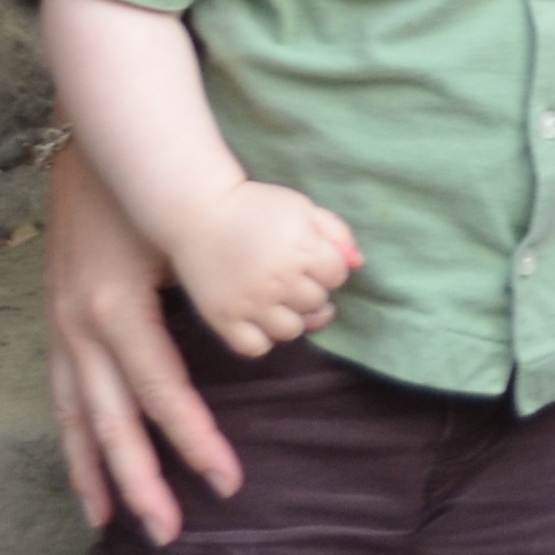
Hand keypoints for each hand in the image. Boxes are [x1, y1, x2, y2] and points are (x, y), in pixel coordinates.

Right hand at [45, 138, 245, 541]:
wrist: (96, 149)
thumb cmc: (153, 190)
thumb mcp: (193, 233)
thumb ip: (247, 281)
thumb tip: (320, 314)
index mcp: (116, 309)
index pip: (161, 393)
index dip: (194, 440)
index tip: (227, 480)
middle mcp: (80, 328)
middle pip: (112, 422)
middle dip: (144, 481)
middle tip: (173, 532)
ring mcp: (61, 330)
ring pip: (78, 420)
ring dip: (99, 475)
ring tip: (116, 524)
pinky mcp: (57, 327)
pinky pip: (62, 400)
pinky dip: (74, 444)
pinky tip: (87, 483)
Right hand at [175, 182, 363, 359]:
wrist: (197, 212)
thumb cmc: (254, 207)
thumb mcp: (301, 207)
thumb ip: (335, 232)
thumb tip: (357, 262)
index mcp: (301, 249)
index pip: (337, 276)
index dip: (327, 267)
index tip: (310, 258)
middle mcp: (278, 280)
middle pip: (316, 303)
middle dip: (310, 290)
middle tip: (291, 276)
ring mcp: (250, 304)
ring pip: (291, 331)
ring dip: (290, 317)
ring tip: (278, 300)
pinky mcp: (224, 320)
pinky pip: (256, 347)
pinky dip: (261, 338)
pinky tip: (259, 319)